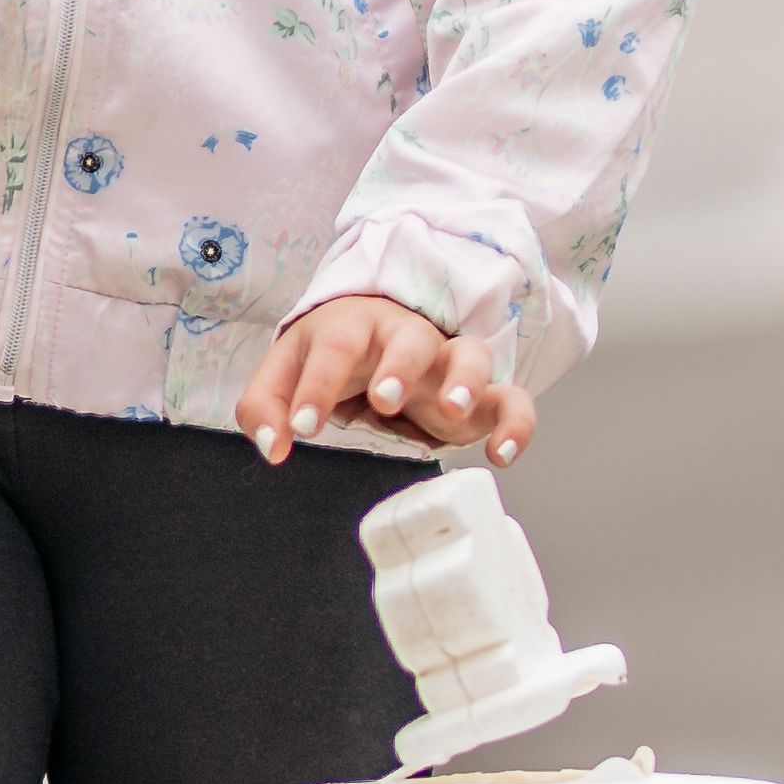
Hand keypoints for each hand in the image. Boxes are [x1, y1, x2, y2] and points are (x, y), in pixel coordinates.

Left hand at [250, 288, 529, 465]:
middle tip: (383, 400)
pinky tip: (502, 454)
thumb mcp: (286, 374)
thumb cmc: (331, 357)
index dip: (317, 385)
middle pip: (410, 339)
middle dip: (399, 367)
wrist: (376, 336)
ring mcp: (449, 362)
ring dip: (466, 382)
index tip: (303, 428)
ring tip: (452, 412)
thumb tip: (274, 448)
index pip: (335, 348)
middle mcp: (406, 339)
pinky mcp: (482, 396)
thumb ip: (266, 407)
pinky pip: (512, 399)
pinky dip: (517, 423)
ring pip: (471, 356)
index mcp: (352, 328)